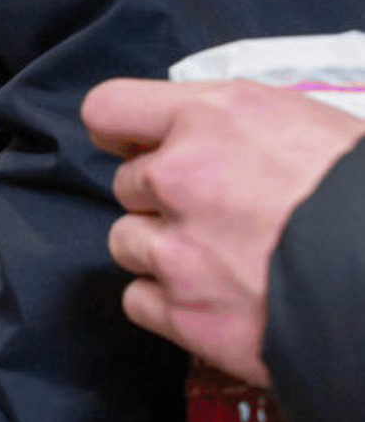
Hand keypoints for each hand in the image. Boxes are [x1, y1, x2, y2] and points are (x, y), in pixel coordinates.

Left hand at [82, 78, 364, 383]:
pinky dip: (170, 303)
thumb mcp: (310, 124)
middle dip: (165, 199)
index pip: (110, 109)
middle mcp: (181, 176)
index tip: (134, 147)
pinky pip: (139, 299)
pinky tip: (220, 298)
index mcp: (216, 118)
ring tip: (229, 258)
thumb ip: (236, 128)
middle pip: (129, 185)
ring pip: (127, 243)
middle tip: (224, 214)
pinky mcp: (183, 312)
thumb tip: (201, 138)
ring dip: (164, 251)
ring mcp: (176, 248)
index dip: (121, 133)